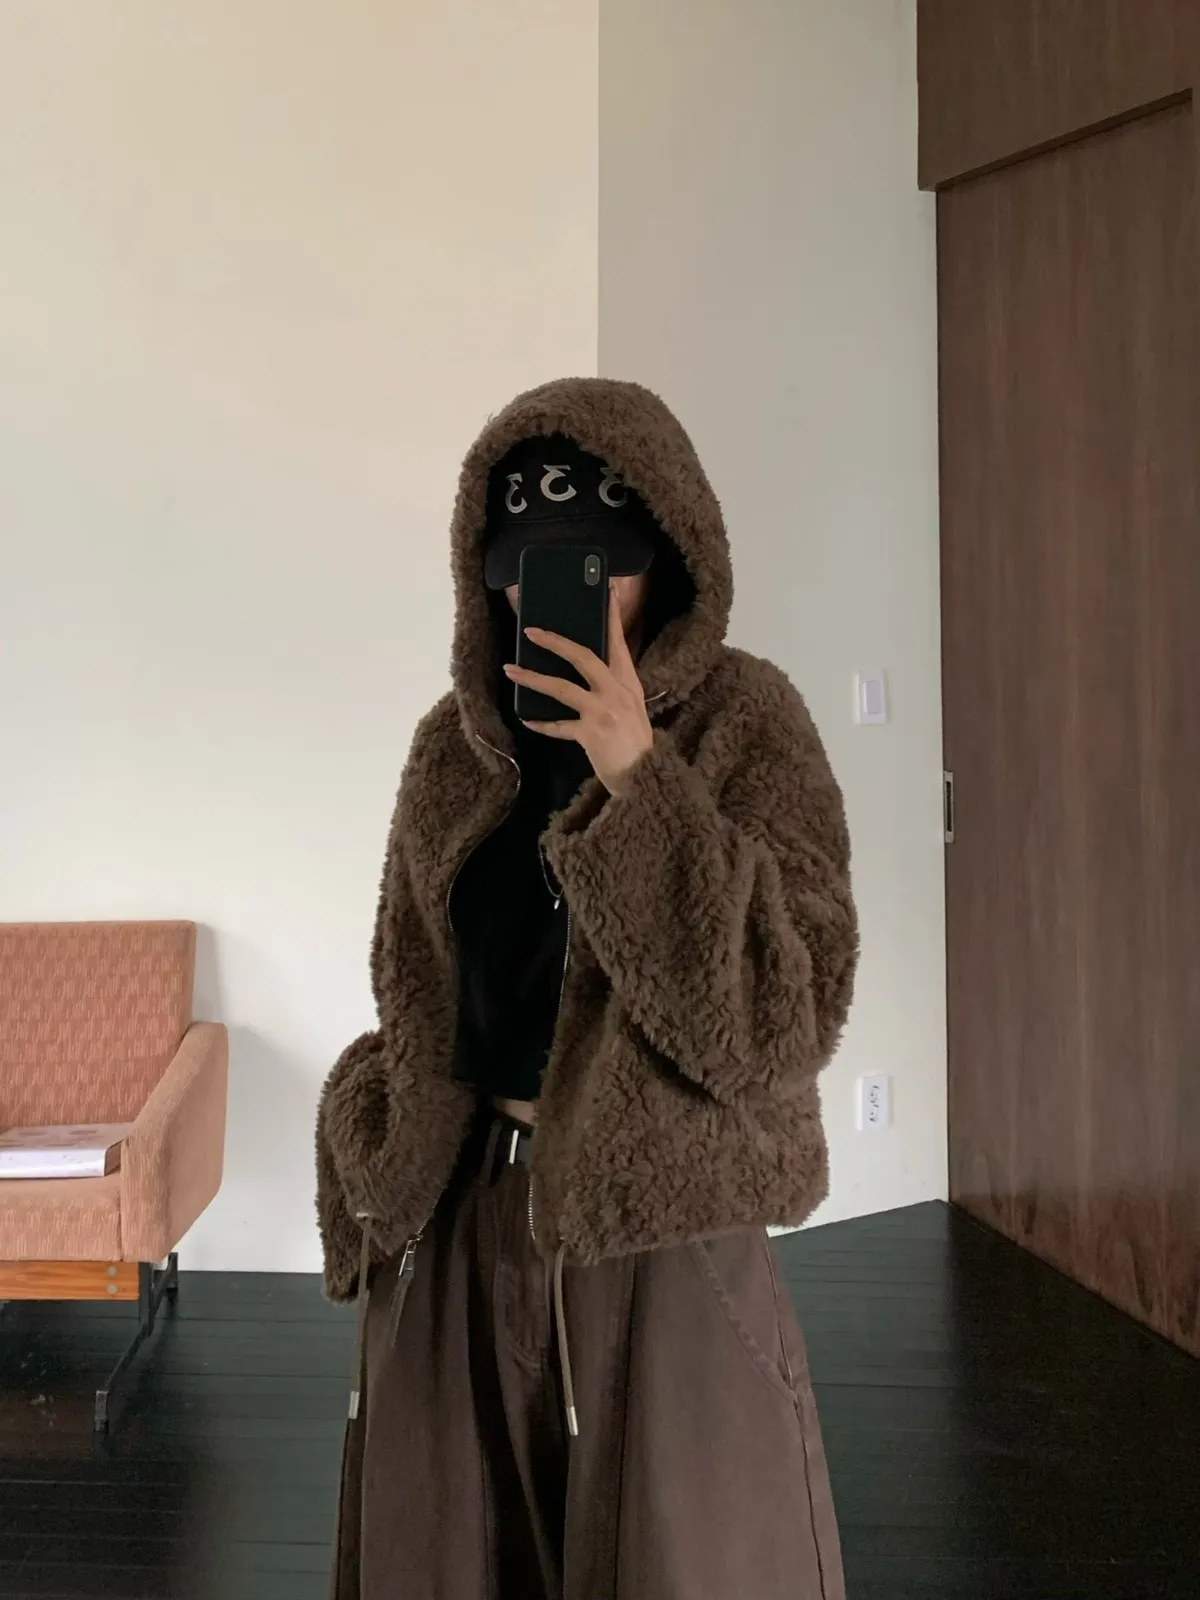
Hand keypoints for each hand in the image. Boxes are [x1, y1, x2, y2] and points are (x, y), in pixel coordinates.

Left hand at [503, 586, 653, 795]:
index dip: (610, 618)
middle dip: (556, 642)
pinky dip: (542, 724)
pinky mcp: (591, 734)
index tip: (604, 592)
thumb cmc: (635, 742)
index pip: (618, 643)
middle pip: (584, 657)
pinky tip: (528, 719)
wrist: (646, 776)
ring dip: (533, 678)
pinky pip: (559, 726)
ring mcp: (603, 712)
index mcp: (629, 683)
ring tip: (511, 670)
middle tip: (531, 632)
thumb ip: (614, 687)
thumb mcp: (632, 707)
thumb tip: (587, 669)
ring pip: (562, 688)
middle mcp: (617, 692)